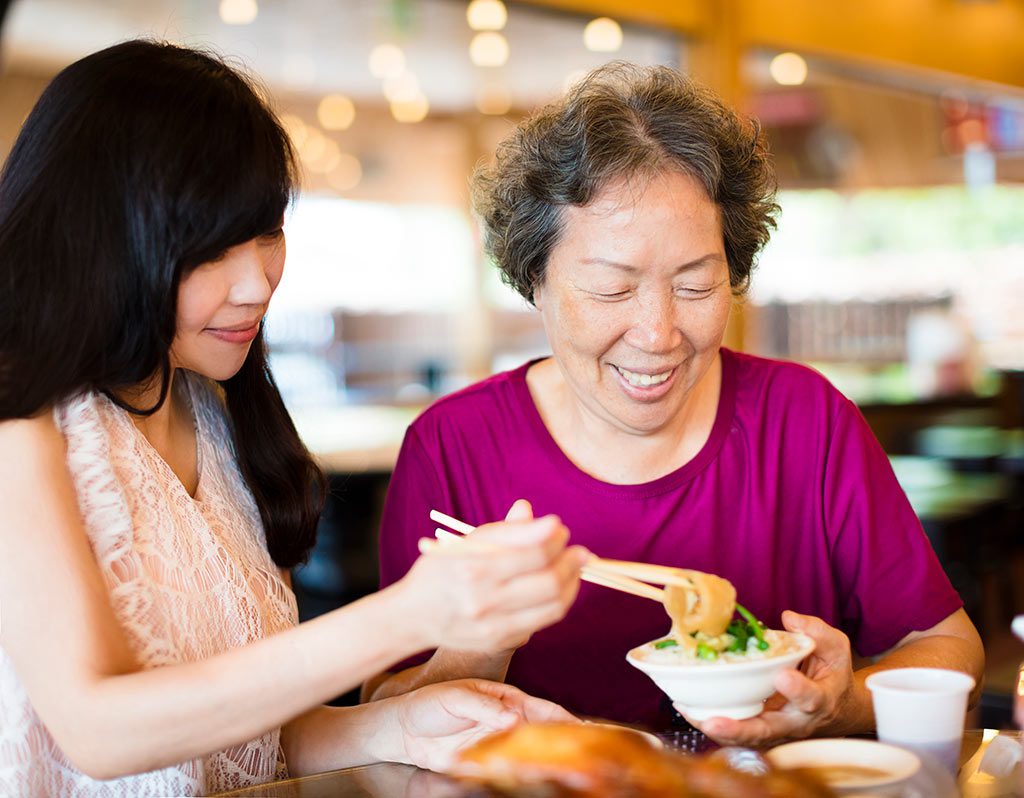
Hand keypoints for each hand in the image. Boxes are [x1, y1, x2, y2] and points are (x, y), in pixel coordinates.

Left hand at [391, 678, 576, 771]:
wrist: (402, 730)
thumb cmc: (430, 704)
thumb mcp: (456, 698)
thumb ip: (485, 708)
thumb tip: (513, 718)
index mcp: (507, 700)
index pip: (545, 710)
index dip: (569, 721)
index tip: (589, 732)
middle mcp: (509, 722)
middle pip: (546, 736)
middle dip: (568, 748)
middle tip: (590, 762)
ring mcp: (500, 745)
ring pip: (534, 757)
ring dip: (552, 766)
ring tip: (573, 778)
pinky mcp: (488, 765)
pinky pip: (513, 773)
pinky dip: (528, 779)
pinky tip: (541, 784)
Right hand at [398, 500, 587, 651]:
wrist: (413, 616)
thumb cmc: (442, 570)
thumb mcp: (467, 542)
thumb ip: (508, 531)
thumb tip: (548, 522)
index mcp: (475, 569)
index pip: (533, 553)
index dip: (556, 540)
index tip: (561, 529)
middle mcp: (484, 601)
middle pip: (549, 582)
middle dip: (571, 563)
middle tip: (579, 551)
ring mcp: (494, 626)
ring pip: (553, 606)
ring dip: (572, 584)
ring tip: (574, 568)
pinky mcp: (500, 642)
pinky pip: (542, 621)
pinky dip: (557, 602)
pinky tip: (558, 588)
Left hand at [680, 611, 860, 746]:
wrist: (834, 706)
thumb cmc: (830, 672)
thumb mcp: (834, 647)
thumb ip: (816, 632)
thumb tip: (789, 619)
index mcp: (820, 699)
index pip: (811, 698)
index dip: (798, 690)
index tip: (782, 677)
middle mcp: (795, 721)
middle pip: (768, 731)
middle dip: (740, 730)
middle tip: (714, 723)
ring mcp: (775, 728)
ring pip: (747, 736)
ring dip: (719, 730)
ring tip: (694, 717)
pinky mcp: (758, 727)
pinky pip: (735, 730)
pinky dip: (711, 722)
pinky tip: (688, 710)